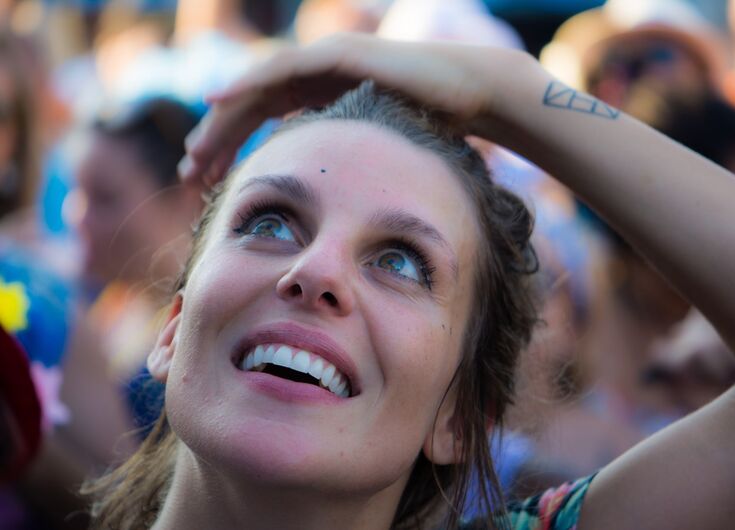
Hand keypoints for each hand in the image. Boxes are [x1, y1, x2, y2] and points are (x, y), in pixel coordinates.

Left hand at [179, 33, 532, 185]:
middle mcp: (314, 80)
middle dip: (217, 140)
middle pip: (251, 109)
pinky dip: (248, 83)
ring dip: (223, 119)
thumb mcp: (376, 161)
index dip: (231, 152)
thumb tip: (334, 222)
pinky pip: (283, 69)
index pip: (262, 126)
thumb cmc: (432, 132)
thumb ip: (349, 177)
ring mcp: (325, 63)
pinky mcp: (339, 56)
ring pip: (258, 89)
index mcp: (318, 103)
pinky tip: (217, 100)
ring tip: (194, 151)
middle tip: (188, 175)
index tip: (206, 184)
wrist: (471, 96)